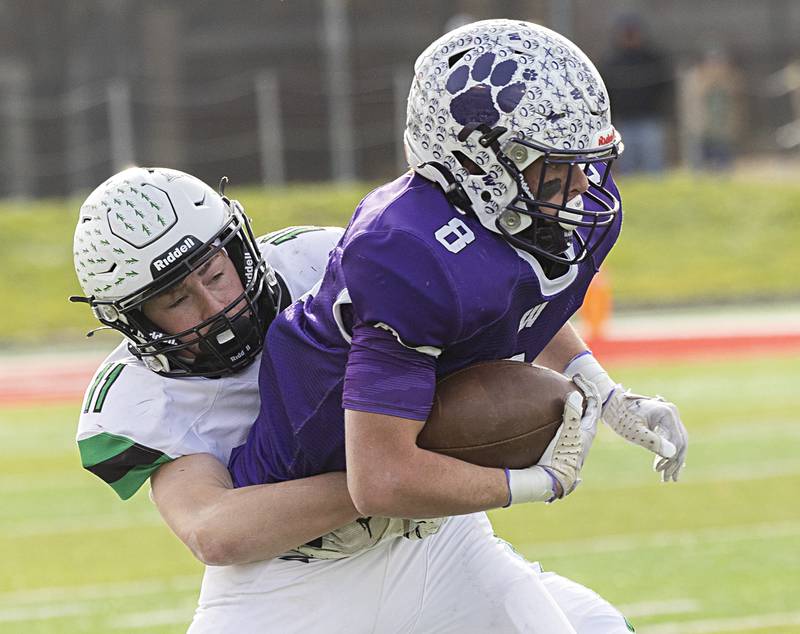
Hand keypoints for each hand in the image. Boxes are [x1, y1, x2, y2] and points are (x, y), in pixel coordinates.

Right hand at [507, 386, 590, 503]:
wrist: (550, 481)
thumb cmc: (558, 457)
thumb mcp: (566, 433)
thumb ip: (571, 413)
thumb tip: (576, 394)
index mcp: (588, 431)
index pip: (594, 403)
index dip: (588, 388)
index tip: (576, 377)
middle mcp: (585, 437)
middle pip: (589, 411)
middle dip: (583, 395)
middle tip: (573, 383)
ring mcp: (576, 445)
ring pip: (580, 421)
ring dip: (575, 408)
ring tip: (564, 397)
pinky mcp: (566, 450)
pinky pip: (570, 429)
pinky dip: (567, 419)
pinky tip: (558, 420)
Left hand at [564, 350, 687, 481]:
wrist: (610, 404)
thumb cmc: (620, 417)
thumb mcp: (635, 432)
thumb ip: (654, 442)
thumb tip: (672, 454)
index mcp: (667, 413)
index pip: (678, 440)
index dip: (672, 459)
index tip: (664, 473)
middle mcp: (671, 412)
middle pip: (680, 441)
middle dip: (674, 462)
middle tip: (669, 480)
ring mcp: (668, 415)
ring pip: (677, 441)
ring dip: (672, 459)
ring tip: (666, 477)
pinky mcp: (663, 420)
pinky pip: (670, 438)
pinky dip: (667, 451)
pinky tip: (661, 464)